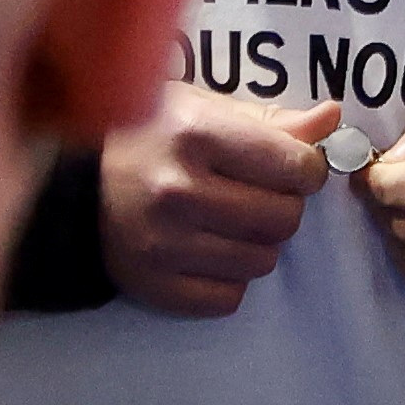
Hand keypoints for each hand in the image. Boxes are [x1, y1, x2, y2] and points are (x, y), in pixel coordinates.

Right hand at [96, 89, 342, 315]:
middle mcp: (178, 191)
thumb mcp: (204, 107)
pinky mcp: (152, 284)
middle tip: (259, 194)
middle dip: (284, 206)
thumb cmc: (150, 134)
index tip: (293, 167)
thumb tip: (334, 120)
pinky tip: (209, 250)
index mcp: (196, 134)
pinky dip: (229, 278)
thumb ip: (272, 120)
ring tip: (231, 221)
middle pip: (284, 218)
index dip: (307, 168)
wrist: (71, 183)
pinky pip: (228, 297)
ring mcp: (163, 244)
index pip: (296, 167)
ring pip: (261, 261)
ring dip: (258, 243)